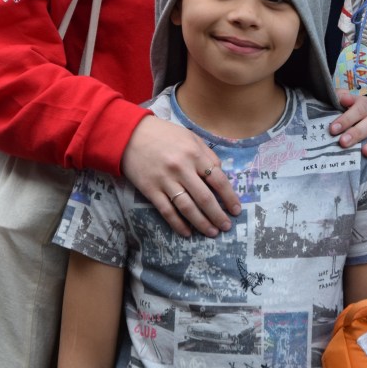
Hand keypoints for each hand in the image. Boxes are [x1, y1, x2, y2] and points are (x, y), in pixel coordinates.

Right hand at [121, 114, 241, 237]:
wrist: (130, 135)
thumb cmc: (163, 134)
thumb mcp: (189, 137)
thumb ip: (207, 154)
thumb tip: (221, 173)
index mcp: (194, 154)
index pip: (218, 180)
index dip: (229, 197)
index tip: (236, 210)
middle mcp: (181, 169)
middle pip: (205, 198)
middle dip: (218, 215)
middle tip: (226, 227)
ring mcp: (165, 181)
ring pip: (188, 208)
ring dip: (202, 223)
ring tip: (211, 232)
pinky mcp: (150, 190)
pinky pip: (167, 211)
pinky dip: (178, 224)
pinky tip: (187, 233)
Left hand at [330, 90, 366, 165]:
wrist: (342, 123)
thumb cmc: (338, 112)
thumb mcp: (336, 102)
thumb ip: (337, 97)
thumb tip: (343, 98)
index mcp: (365, 105)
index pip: (360, 108)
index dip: (347, 117)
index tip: (334, 128)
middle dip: (357, 133)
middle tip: (343, 142)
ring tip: (365, 152)